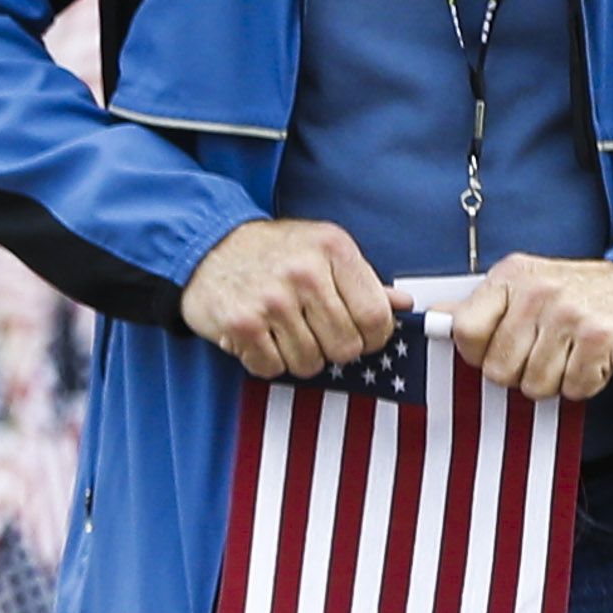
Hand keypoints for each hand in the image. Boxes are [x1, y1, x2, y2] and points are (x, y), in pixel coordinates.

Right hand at [180, 219, 397, 379]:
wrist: (207, 244)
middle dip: (334, 349)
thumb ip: (364, 281)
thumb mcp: (324, 251)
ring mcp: (272, 300)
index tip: (359, 334)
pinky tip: (261, 335)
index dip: (372, 338)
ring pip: (310, 364)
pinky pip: (273, 368)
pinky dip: (268, 360)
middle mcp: (305, 272)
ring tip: (285, 330)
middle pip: (345, 348)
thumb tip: (405, 305)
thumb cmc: (275, 252)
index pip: (376, 318)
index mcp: (334, 249)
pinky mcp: (242, 324)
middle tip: (315, 332)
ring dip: (299, 356)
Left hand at [448, 257, 612, 400]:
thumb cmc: (575, 294)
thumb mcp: (524, 286)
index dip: (478, 354)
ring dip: (554, 381)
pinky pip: (573, 390)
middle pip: (498, 370)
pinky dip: (584, 384)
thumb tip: (434, 316)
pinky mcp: (600, 338)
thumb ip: (481, 306)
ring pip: (534, 386)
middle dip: (520, 373)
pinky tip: (592, 360)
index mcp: (511, 275)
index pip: (465, 332)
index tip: (502, 348)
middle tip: (545, 353)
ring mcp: (570, 314)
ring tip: (570, 355)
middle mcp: (538, 291)